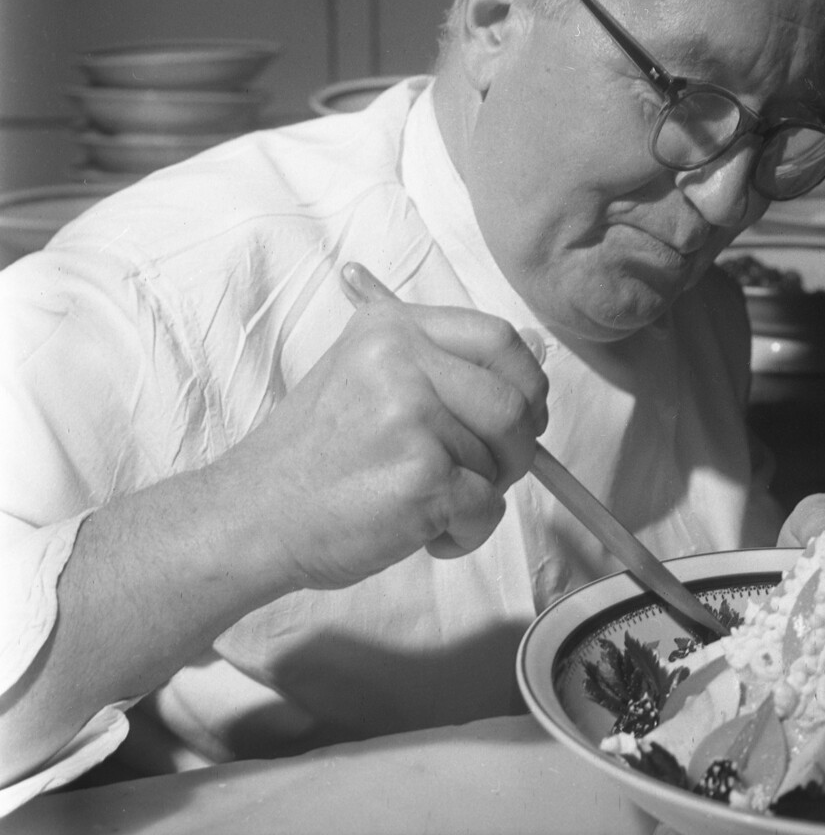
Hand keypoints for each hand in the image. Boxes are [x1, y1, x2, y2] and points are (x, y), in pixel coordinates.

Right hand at [222, 261, 547, 590]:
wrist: (251, 516)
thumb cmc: (314, 455)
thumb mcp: (368, 376)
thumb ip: (443, 362)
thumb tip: (534, 349)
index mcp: (391, 329)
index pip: (499, 337)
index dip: (525, 380)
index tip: (521, 411)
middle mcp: (401, 362)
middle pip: (514, 400)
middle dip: (515, 447)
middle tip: (482, 471)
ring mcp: (412, 419)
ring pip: (503, 459)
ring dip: (480, 494)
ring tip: (424, 500)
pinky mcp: (421, 478)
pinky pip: (487, 508)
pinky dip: (466, 533)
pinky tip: (421, 531)